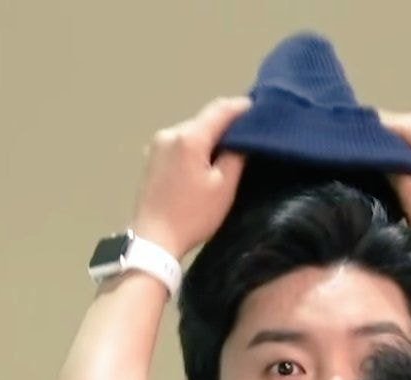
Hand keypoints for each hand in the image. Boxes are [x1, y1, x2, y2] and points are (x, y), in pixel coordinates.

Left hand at [130, 96, 251, 260]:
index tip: (258, 111)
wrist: (153, 240)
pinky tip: (202, 164)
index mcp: (189, 137)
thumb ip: (235, 156)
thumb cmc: (192, 216)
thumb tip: (241, 139)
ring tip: (225, 153)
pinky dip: (194, 149)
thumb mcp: (223, 188)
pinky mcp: (151, 159)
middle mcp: (170, 133)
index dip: (241, 107)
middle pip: (204, 120)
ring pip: (190, 133)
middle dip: (225, 126)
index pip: (220, 109)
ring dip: (208, 139)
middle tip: (246, 136)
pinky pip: (179, 145)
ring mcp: (157, 145)